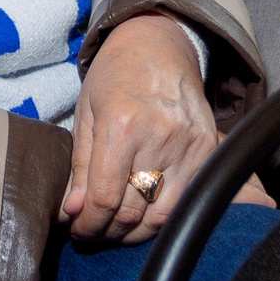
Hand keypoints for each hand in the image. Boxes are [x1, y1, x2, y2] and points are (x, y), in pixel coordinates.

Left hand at [60, 15, 217, 244]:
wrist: (158, 47)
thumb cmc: (115, 77)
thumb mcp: (86, 114)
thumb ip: (79, 167)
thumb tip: (72, 212)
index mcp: (122, 124)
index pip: (104, 198)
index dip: (88, 225)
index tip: (78, 230)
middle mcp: (159, 136)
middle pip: (132, 212)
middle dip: (106, 232)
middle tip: (93, 233)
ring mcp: (188, 145)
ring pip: (162, 215)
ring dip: (135, 233)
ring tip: (116, 230)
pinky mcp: (207, 150)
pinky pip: (186, 200)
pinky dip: (164, 218)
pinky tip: (144, 217)